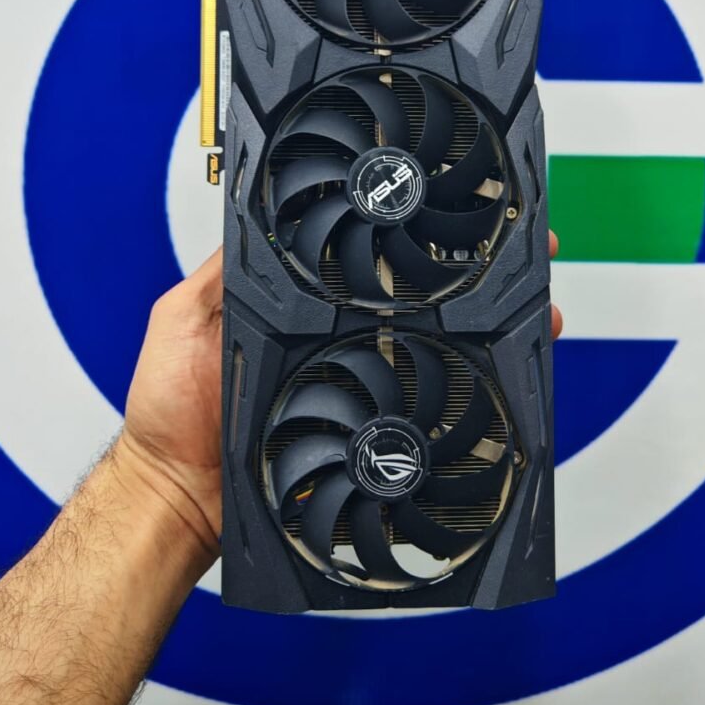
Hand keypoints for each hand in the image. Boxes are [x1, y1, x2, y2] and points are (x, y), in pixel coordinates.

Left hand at [115, 231, 561, 556]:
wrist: (180, 499)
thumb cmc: (171, 416)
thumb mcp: (184, 318)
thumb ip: (221, 269)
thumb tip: (253, 204)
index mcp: (301, 308)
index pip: (369, 257)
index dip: (412, 231)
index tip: (453, 208)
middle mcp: (338, 344)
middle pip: (422, 303)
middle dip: (478, 279)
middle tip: (525, 256)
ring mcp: (358, 389)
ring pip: (438, 356)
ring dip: (490, 334)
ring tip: (532, 314)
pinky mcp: (369, 439)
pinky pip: (425, 418)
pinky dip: (470, 403)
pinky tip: (498, 381)